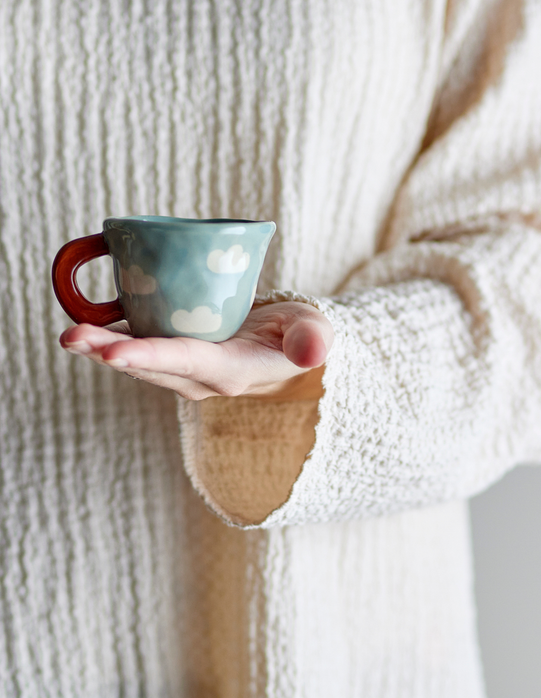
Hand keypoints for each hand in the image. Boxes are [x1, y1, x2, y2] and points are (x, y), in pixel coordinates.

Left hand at [59, 301, 333, 401]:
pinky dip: (111, 336)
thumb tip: (313, 351)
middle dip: (108, 352)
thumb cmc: (299, 334)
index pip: (186, 362)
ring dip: (101, 347)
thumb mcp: (314, 331)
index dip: (150, 357)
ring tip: (69, 333)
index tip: (113, 353)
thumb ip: (312, 339)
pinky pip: (139, 347)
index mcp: (231, 370)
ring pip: (138, 360)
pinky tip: (85, 320)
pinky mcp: (174, 357)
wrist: (283, 348)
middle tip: (71, 337)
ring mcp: (184, 370)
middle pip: (150, 365)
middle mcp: (200, 378)